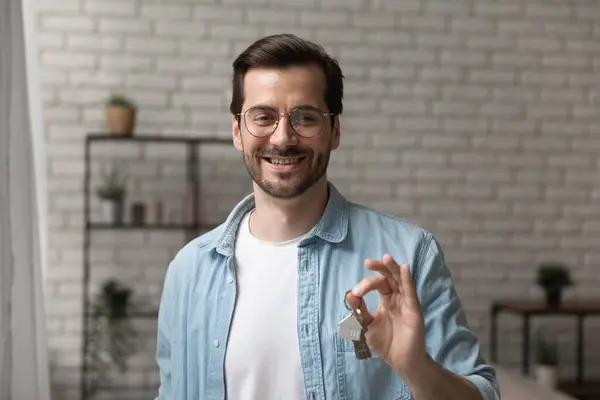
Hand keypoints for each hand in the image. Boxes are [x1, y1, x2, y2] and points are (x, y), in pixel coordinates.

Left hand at [345, 254, 426, 377]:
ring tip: (386, 258)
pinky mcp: (414, 309)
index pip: (377, 284)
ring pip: (400, 279)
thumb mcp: (366, 325)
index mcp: (386, 299)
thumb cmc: (385, 343)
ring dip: (393, 268)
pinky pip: (410, 291)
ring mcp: (406, 302)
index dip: (364, 286)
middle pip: (389, 276)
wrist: (401, 361)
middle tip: (367, 263)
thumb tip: (349, 295)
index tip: (354, 294)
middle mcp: (397, 297)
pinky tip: (403, 268)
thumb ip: (359, 310)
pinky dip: (407, 279)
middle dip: (379, 267)